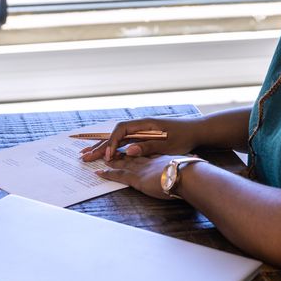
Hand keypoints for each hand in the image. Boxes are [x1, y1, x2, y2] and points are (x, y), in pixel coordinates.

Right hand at [79, 117, 203, 161]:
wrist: (196, 130)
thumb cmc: (184, 137)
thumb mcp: (167, 144)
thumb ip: (147, 147)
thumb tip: (129, 150)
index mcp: (144, 124)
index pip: (121, 131)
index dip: (112, 143)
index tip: (107, 156)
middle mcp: (140, 125)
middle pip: (115, 135)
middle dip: (99, 145)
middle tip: (84, 156)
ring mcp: (140, 130)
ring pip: (117, 139)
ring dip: (103, 147)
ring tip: (87, 154)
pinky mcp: (143, 136)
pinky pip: (123, 142)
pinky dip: (113, 148)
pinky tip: (106, 154)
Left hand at [94, 154, 187, 199]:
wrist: (190, 175)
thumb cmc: (193, 171)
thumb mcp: (189, 164)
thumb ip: (187, 162)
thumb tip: (197, 160)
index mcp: (158, 157)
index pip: (141, 152)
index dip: (132, 151)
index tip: (125, 150)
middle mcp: (147, 160)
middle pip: (127, 154)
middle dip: (113, 151)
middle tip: (102, 150)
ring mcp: (141, 168)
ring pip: (119, 162)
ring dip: (106, 160)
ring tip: (94, 158)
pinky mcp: (137, 178)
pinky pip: (118, 175)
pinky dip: (108, 173)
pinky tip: (98, 173)